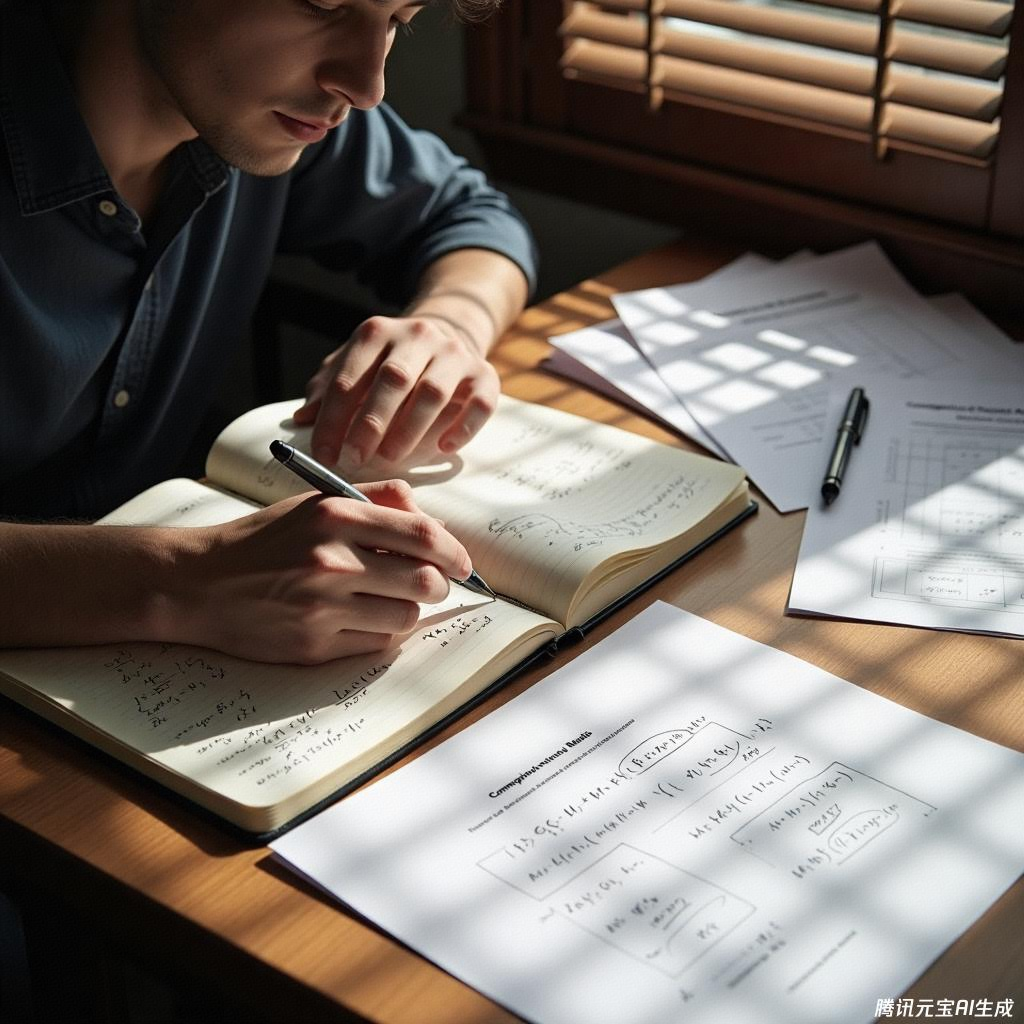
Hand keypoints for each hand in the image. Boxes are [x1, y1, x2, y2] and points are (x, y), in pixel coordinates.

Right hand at [164, 480, 471, 663]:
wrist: (199, 583)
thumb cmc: (263, 540)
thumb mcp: (313, 503)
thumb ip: (374, 500)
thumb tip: (426, 515)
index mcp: (335, 516)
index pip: (422, 536)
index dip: (453, 552)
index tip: (460, 562)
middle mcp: (332, 561)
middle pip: (424, 581)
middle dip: (439, 585)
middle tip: (430, 584)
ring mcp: (322, 607)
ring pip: (405, 616)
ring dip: (408, 609)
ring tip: (388, 600)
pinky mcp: (313, 645)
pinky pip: (377, 643)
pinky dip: (382, 632)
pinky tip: (364, 618)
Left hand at [292, 314, 499, 467]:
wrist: (447, 336)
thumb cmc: (391, 363)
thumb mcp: (355, 367)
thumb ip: (329, 390)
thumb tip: (302, 419)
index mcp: (378, 332)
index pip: (350, 377)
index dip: (333, 418)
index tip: (325, 453)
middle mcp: (419, 335)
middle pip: (393, 380)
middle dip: (371, 423)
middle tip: (356, 458)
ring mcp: (454, 354)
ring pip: (434, 392)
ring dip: (410, 429)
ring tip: (391, 458)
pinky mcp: (485, 374)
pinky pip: (479, 403)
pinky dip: (462, 428)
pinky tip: (443, 448)